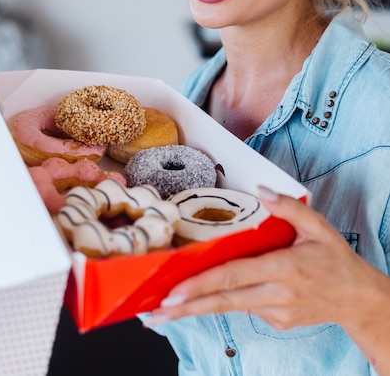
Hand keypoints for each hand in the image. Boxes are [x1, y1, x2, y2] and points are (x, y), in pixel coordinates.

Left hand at [144, 187, 389, 373]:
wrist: (357, 299)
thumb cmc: (335, 259)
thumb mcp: (318, 226)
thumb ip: (288, 206)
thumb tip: (259, 190)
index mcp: (284, 267)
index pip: (234, 276)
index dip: (201, 285)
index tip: (174, 292)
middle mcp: (277, 293)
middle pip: (223, 301)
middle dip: (186, 307)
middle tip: (154, 311)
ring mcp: (275, 312)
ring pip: (229, 309)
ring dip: (195, 311)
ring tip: (163, 314)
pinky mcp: (276, 321)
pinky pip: (244, 308)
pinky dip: (222, 304)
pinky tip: (202, 300)